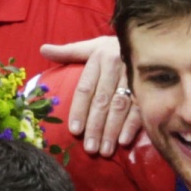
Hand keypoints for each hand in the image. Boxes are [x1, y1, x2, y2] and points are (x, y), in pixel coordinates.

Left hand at [40, 36, 141, 154]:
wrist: (145, 38)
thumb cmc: (112, 49)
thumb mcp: (90, 47)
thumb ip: (68, 52)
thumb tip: (43, 50)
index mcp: (98, 58)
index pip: (85, 88)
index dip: (79, 110)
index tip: (74, 130)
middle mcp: (115, 67)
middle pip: (102, 101)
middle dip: (95, 126)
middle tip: (89, 149)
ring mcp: (132, 77)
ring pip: (119, 107)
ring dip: (111, 131)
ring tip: (104, 151)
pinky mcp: (147, 87)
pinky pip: (139, 108)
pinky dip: (131, 125)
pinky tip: (124, 141)